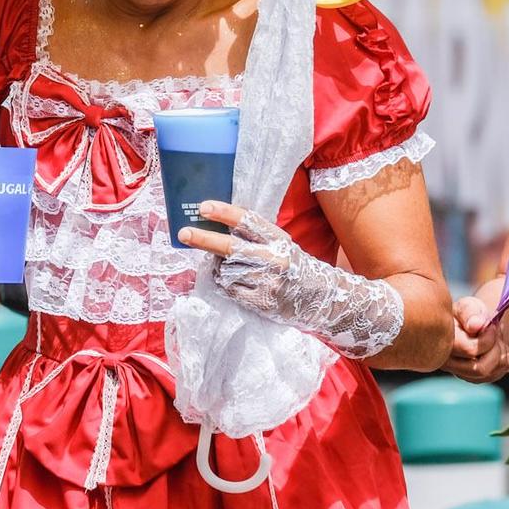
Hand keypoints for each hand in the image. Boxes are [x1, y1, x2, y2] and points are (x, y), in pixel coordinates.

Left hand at [179, 201, 403, 357]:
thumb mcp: (282, 245)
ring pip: (226, 271)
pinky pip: (231, 290)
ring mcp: (267, 283)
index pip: (248, 221)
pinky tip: (227, 281)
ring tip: (221, 265)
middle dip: (204, 239)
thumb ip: (257, 237)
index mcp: (279, 239)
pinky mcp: (263, 302)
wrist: (325, 300)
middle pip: (231, 248)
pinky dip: (224, 284)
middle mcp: (273, 259)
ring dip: (217, 267)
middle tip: (183, 232)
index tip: (203, 206)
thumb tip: (218, 225)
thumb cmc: (297, 267)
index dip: (225, 213)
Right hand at [446, 295, 508, 382]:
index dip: (487, 338)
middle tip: (496, 331)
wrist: (468, 322)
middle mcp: (446, 362)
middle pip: (480, 368)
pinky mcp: (471, 378)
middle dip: (496, 349)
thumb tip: (476, 325)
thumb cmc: (466, 312)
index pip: (469, 350)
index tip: (490, 324)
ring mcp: (459, 372)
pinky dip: (502, 360)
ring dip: (501, 353)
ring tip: (497, 337)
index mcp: (442, 342)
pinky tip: (496, 346)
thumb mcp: (467, 305)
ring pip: (489, 374)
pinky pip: (495, 376)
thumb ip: (470, 312)